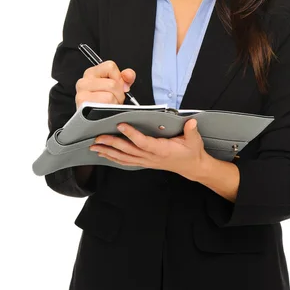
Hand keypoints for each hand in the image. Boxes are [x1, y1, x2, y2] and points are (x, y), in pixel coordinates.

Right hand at [75, 61, 135, 109]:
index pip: (110, 66)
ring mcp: (81, 94)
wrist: (94, 123)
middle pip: (112, 84)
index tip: (120, 87)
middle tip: (114, 100)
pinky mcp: (83, 106)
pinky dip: (110, 110)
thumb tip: (128, 75)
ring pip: (109, 95)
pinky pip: (104, 105)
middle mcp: (83, 82)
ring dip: (114, 103)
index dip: (119, 78)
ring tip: (110, 106)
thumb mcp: (116, 87)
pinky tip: (105, 111)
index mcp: (91, 73)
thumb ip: (125, 78)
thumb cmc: (105, 103)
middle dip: (119, 94)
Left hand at [89, 118, 207, 180]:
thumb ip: (191, 131)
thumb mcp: (194, 140)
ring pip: (124, 157)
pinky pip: (126, 162)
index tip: (121, 125)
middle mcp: (151, 157)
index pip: (143, 142)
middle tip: (99, 137)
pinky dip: (113, 158)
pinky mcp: (144, 162)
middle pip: (128, 150)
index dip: (131, 134)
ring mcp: (146, 161)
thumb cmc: (191, 152)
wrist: (192, 166)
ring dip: (108, 152)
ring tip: (95, 147)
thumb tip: (191, 122)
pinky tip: (104, 155)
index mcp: (162, 150)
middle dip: (112, 143)